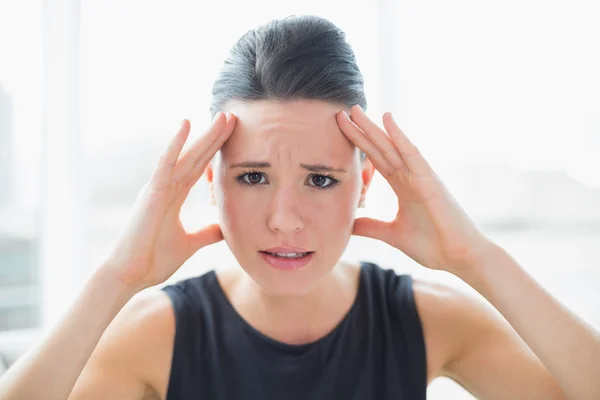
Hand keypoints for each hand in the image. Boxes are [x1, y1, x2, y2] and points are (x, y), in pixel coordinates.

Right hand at [104, 113, 236, 291]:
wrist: (130, 275)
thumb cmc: (153, 259)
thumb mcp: (190, 244)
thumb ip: (207, 233)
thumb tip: (225, 228)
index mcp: (174, 196)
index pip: (201, 167)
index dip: (216, 151)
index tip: (233, 135)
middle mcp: (166, 186)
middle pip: (197, 156)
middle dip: (215, 137)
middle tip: (231, 117)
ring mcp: (158, 187)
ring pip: (186, 155)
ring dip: (204, 135)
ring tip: (221, 117)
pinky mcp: (152, 192)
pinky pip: (166, 163)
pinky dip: (176, 144)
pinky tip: (186, 124)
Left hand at [337, 105, 493, 273]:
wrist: (460, 258)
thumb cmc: (433, 245)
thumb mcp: (392, 235)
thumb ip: (371, 227)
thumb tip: (349, 225)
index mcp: (402, 186)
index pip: (375, 160)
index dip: (358, 145)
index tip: (341, 130)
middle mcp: (410, 176)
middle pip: (381, 148)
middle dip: (361, 131)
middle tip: (343, 113)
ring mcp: (421, 176)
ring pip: (392, 146)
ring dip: (374, 128)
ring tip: (355, 111)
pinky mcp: (430, 180)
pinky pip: (412, 154)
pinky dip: (400, 137)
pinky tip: (387, 120)